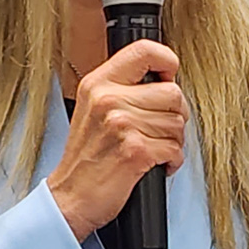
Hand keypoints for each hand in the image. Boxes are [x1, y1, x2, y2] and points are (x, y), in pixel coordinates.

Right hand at [47, 40, 190, 241]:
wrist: (70, 197)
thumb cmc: (86, 158)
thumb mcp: (93, 109)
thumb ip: (122, 88)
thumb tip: (164, 78)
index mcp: (98, 83)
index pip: (144, 51)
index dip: (167, 62)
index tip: (168, 78)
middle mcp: (108, 99)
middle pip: (172, 93)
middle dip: (175, 115)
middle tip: (159, 129)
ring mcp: (121, 125)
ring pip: (178, 123)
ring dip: (173, 141)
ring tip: (153, 148)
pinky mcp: (135, 151)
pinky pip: (175, 149)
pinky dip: (172, 161)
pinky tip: (155, 163)